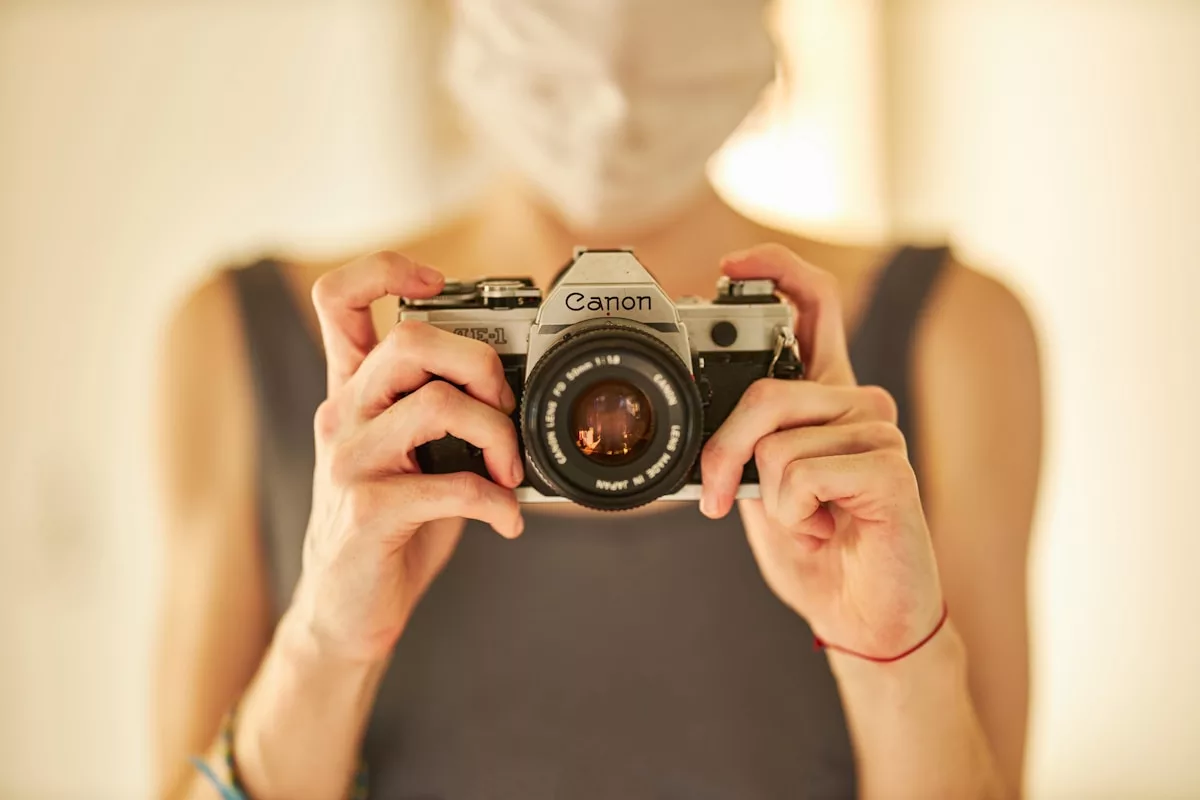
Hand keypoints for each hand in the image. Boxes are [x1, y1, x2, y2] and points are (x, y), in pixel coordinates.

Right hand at [289, 252, 525, 663]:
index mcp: (353, 390)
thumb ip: (442, 409)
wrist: (347, 607)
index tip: (438, 283)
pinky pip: (451, 486)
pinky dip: (496, 502)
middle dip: (481, 363)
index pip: (339, 297)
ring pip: (438, 404)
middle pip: (410, 338)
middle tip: (504, 406)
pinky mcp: (368, 511)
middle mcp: (344, 414)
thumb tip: (518, 385)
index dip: (387, 270)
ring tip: (510, 472)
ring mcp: (350, 461)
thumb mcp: (410, 453)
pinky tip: (506, 520)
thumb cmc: (391, 524)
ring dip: (499, 436)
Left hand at [699, 244, 943, 657]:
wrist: (857, 614)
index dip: (777, 271)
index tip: (729, 266)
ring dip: (769, 499)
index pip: (816, 306)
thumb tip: (703, 413)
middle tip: (716, 495)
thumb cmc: (814, 547)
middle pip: (768, 389)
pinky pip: (802, 473)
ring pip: (777, 440)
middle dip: (724, 451)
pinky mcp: (890, 470)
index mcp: (827, 396)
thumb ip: (744, 437)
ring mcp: (879, 433)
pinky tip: (828, 528)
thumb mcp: (760, 483)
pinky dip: (795, 513)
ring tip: (807, 519)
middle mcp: (858, 403)